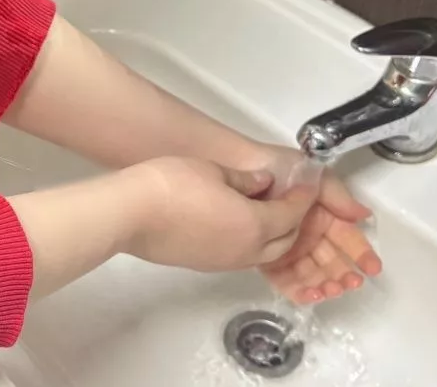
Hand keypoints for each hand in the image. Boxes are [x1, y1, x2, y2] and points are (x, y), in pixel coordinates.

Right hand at [121, 156, 316, 271]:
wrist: (130, 214)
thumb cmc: (170, 186)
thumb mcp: (214, 170)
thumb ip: (245, 180)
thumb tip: (263, 184)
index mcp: (254, 224)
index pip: (291, 214)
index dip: (302, 198)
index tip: (307, 184)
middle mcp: (245, 250)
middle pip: (285, 241)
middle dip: (294, 221)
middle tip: (291, 198)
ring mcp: (224, 262)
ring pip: (263, 253)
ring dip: (274, 235)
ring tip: (266, 211)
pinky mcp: (204, 265)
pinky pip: (241, 256)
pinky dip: (251, 242)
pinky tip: (238, 224)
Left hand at [223, 142, 382, 303]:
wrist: (236, 169)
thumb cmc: (276, 167)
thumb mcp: (313, 176)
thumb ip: (338, 197)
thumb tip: (363, 215)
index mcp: (322, 215)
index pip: (346, 238)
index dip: (360, 253)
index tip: (372, 268)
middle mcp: (307, 234)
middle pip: (331, 260)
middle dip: (344, 275)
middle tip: (351, 284)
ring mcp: (288, 247)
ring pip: (311, 273)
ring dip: (325, 285)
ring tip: (332, 291)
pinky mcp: (266, 259)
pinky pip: (285, 279)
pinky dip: (298, 289)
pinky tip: (311, 295)